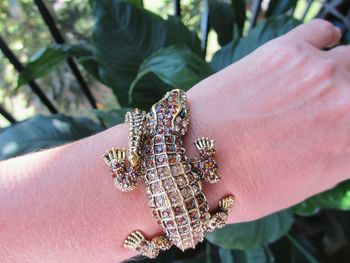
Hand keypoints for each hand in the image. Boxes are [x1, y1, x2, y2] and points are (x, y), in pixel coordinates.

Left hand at [185, 19, 349, 221]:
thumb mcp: (300, 186)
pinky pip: (320, 32)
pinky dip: (323, 40)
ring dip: (338, 73)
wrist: (189, 162)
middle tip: (329, 108)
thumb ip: (332, 156)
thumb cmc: (239, 186)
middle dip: (347, 98)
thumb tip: (339, 138)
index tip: (342, 126)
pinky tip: (316, 48)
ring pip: (349, 59)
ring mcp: (317, 72)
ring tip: (319, 85)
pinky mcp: (284, 50)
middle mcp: (346, 104)